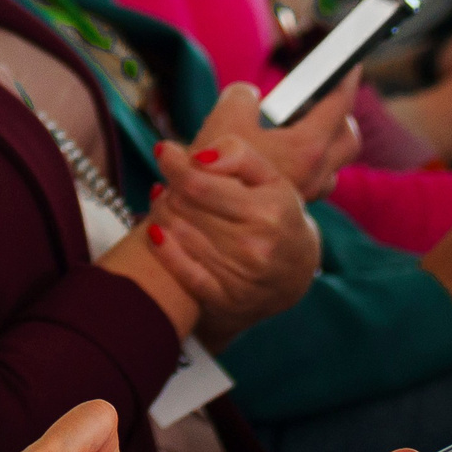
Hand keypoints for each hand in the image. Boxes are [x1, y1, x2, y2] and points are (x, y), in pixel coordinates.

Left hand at [144, 137, 320, 346]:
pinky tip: (156, 231)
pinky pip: (180, 271)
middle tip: (172, 181)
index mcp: (267, 211)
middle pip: (183, 207)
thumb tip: (198, 157)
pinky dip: (161, 248)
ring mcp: (238, 276)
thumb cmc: (278, 214)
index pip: (199, 183)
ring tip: (166, 202)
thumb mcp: (271, 178)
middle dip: (170, 188)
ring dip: (162, 213)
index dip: (174, 165)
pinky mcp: (224, 300)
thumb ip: (238, 155)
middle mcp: (254, 247)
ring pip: (176, 234)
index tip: (164, 151)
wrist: (294, 273)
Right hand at [198, 79, 359, 203]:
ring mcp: (307, 194)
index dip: (347, 80)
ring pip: (333, 164)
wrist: (200, 222)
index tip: (351, 64)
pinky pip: (316, 180)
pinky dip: (309, 162)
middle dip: (341, 115)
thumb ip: (243, 95)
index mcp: (306, 149)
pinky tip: (282, 154)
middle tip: (323, 98)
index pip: (339, 107)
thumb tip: (251, 96)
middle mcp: (314, 174)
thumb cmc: (212, 171)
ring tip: (302, 126)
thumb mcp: (224, 118)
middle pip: (348, 139)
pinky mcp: (294, 208)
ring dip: (326, 143)